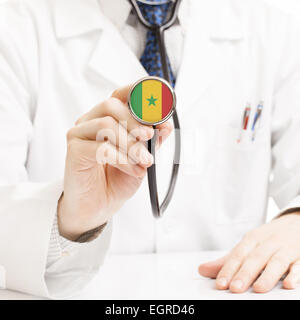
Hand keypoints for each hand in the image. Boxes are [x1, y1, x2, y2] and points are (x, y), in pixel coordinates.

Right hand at [58, 85, 172, 240]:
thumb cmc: (117, 179)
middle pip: (111, 105)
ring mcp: (79, 135)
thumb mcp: (141, 158)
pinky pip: (101, 148)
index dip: (137, 93)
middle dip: (136, 121)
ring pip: (106, 125)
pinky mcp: (74, 151)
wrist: (98, 206)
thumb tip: (165, 125)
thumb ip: (151, 141)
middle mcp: (91, 122)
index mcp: (107, 118)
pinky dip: (123, 159)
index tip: (157, 103)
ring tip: (144, 160)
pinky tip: (133, 170)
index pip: (119, 95)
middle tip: (150, 136)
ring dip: (131, 144)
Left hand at [198, 213, 299, 292]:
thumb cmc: (269, 237)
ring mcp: (285, 248)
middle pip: (255, 258)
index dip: (228, 269)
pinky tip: (289, 284)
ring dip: (267, 275)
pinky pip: (298, 265)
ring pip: (276, 261)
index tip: (220, 283)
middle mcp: (268, 242)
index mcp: (252, 239)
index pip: (238, 254)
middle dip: (245, 273)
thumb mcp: (248, 245)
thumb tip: (202, 270)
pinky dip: (295, 274)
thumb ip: (227, 260)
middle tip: (235, 288)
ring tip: (258, 289)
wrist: (296, 221)